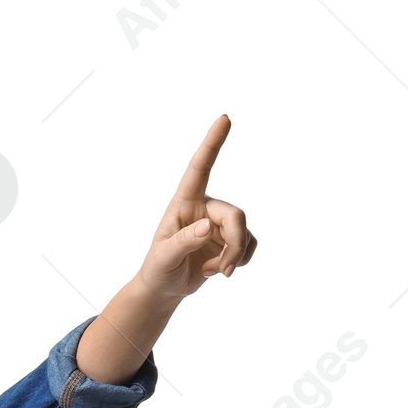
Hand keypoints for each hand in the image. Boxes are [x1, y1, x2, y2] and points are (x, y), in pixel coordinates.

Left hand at [138, 113, 257, 304]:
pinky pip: (248, 244)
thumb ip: (183, 242)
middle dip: (235, 244)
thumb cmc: (158, 269)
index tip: (224, 119)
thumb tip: (205, 228)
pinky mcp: (229, 239)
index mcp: (184, 203)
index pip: (200, 168)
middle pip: (234, 215)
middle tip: (227, 270)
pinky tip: (222, 271)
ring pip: (244, 232)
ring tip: (217, 273)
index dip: (212, 143)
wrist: (165, 288)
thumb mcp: (163, 258)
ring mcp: (218, 223)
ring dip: (236, 257)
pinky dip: (241, 260)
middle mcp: (204, 208)